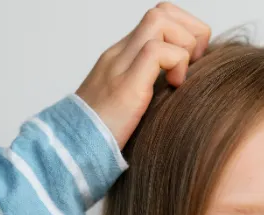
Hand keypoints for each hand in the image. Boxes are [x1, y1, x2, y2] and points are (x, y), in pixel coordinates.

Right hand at [76, 3, 210, 148]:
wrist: (70, 152)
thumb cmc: (105, 137)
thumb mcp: (134, 107)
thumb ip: (152, 91)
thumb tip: (184, 91)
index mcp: (124, 58)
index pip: (159, 19)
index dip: (185, 32)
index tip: (193, 64)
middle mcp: (121, 55)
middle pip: (162, 11)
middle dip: (191, 31)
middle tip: (194, 65)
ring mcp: (120, 66)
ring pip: (160, 20)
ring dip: (185, 44)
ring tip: (182, 76)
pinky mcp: (125, 86)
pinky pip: (157, 51)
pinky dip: (177, 63)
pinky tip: (175, 87)